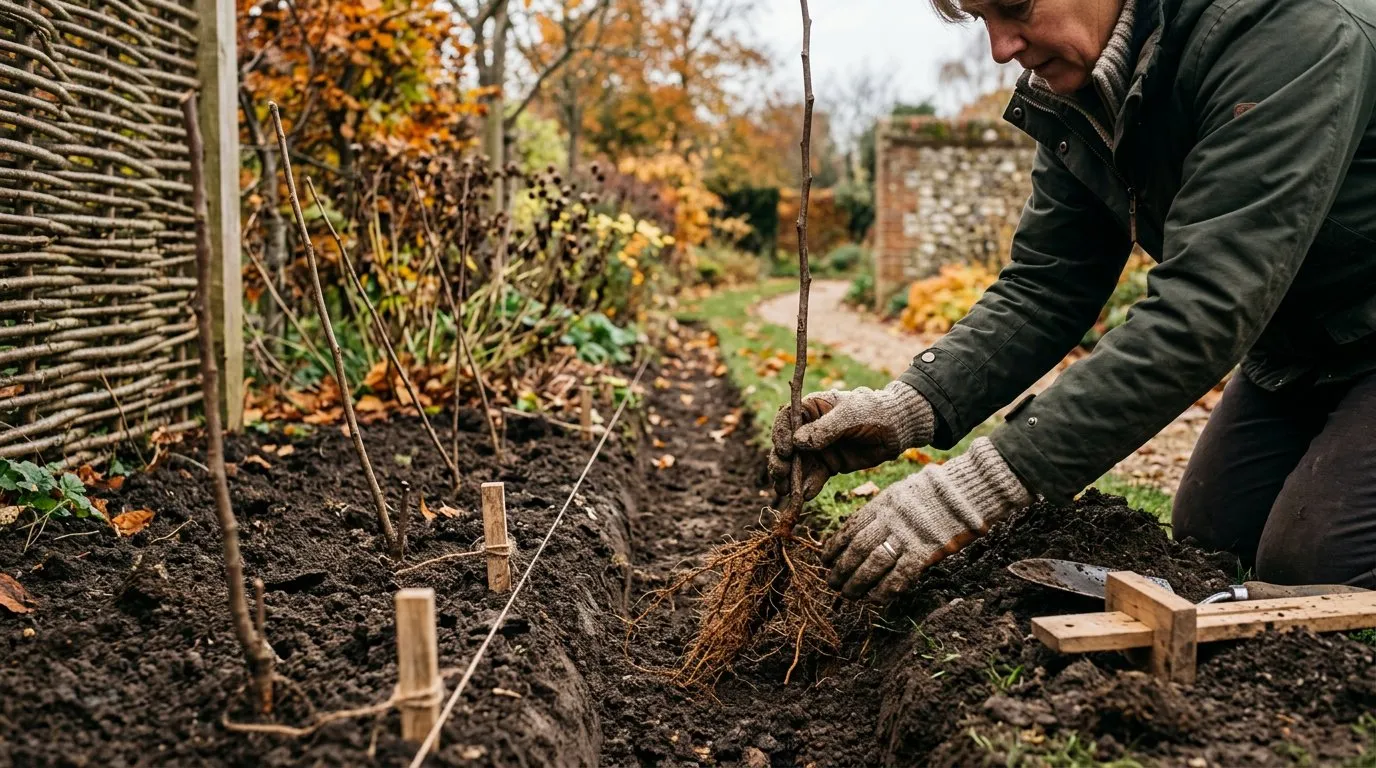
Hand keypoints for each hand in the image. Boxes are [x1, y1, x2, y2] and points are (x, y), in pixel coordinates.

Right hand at [768, 382, 933, 500]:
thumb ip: (825, 429)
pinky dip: (807, 487)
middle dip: (780, 461)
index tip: (785, 451)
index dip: (780, 434)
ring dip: (788, 478)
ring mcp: (818, 448)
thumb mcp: (850, 416)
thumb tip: (798, 442)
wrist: (897, 430)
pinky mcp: (828, 465)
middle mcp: (809, 429)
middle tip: (780, 475)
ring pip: (796, 465)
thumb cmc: (874, 412)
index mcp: (811, 408)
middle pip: (786, 445)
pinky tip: (805, 495)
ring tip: (785, 491)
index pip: (786, 419)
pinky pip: (813, 477)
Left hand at [821, 438, 1030, 602]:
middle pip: (857, 549)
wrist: (967, 492)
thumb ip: (882, 512)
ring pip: (873, 564)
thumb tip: (862, 531)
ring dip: (858, 582)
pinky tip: (875, 599)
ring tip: (848, 594)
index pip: (850, 528)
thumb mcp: (901, 493)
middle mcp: (890, 521)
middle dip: (841, 569)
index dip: (834, 547)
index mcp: (883, 504)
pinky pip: (899, 575)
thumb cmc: (935, 493)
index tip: (825, 560)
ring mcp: (907, 537)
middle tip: (832, 583)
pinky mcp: (925, 552)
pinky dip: (885, 589)